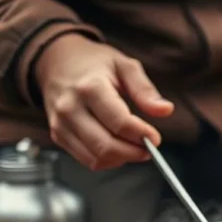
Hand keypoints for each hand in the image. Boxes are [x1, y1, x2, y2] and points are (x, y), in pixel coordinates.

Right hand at [35, 34, 173, 169]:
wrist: (56, 61)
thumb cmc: (94, 63)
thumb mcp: (124, 66)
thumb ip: (145, 89)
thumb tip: (165, 110)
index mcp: (90, 88)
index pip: (119, 122)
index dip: (141, 135)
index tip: (155, 138)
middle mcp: (70, 108)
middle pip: (106, 146)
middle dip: (133, 152)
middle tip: (149, 148)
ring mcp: (61, 124)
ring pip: (96, 158)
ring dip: (122, 158)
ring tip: (135, 147)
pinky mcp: (58, 135)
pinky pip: (86, 160)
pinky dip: (107, 160)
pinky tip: (118, 148)